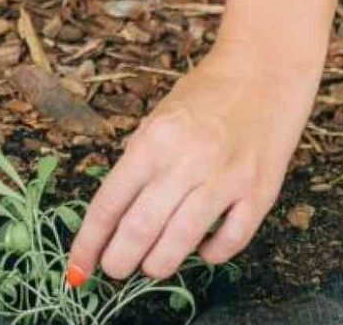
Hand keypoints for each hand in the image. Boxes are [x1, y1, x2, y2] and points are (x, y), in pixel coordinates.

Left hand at [66, 39, 318, 282]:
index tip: (77, 268)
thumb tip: (116, 216)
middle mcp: (187, 160)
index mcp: (154, 140)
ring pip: (181, 242)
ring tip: (150, 267)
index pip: (109, 203)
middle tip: (114, 269)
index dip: (89, 243)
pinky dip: (212, 255)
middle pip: (140, 229)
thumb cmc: (206, 96)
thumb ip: (140, 163)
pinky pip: (230, 241)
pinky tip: (202, 251)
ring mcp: (225, 179)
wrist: (265, 73)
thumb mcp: (159, 119)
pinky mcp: (259, 193)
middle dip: (118, 261)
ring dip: (158, 265)